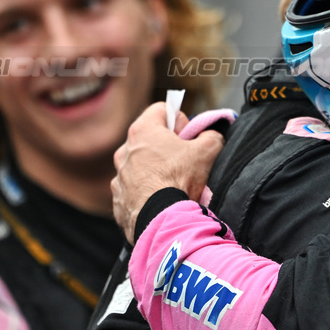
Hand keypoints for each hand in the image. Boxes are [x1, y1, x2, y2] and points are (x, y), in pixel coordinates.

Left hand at [112, 103, 224, 243]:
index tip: (189, 137)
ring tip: (174, 186)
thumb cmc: (181, 181)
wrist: (162, 220)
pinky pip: (134, 190)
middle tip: (185, 162)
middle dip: (168, 147)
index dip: (180, 120)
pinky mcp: (118, 199)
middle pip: (150, 139)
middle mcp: (124, 150)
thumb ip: (211, 136)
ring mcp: (118, 176)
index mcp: (142, 131)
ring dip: (156, 171)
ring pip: (141, 165)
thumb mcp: (209, 150)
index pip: (162, 110)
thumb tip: (208, 137)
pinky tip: (162, 201)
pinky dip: (147, 193)